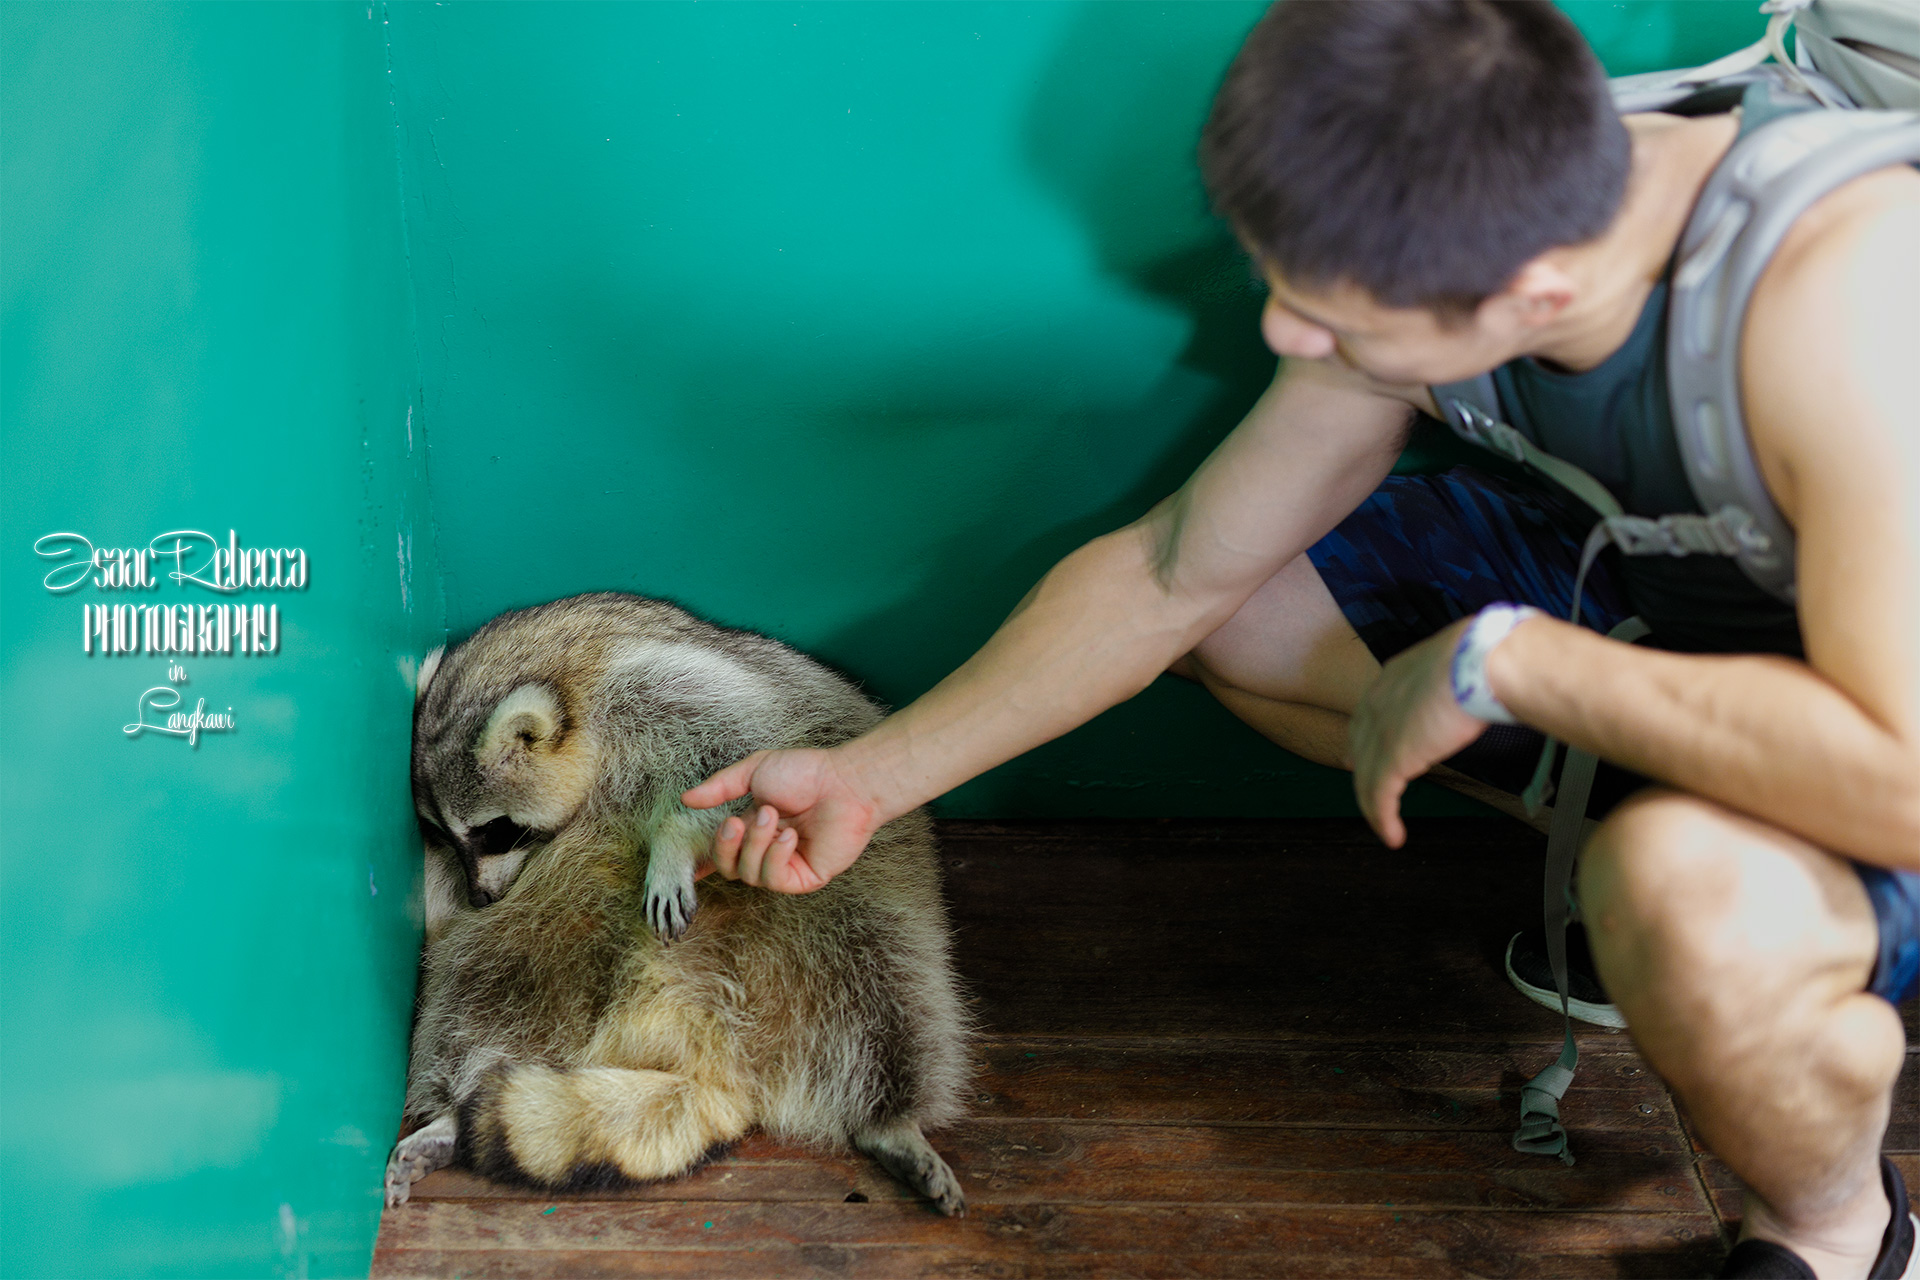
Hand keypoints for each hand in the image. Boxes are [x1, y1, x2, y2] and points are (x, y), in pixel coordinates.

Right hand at [680, 748, 883, 892]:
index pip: (722, 854)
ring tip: (774, 816)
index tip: (686, 862)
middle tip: (736, 822)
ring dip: (756, 844)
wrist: (844, 782)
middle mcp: (766, 851)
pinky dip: (776, 855)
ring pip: (749, 874)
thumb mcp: (754, 771)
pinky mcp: (805, 878)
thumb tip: (687, 799)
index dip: (701, 862)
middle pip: (728, 868)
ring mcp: (785, 866)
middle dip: (727, 847)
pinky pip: (774, 879)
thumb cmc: (806, 773)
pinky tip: (790, 834)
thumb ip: (720, 787)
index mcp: (752, 829)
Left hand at [1348, 618, 1491, 848]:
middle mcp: (1378, 703)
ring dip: (1375, 806)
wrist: (1478, 662)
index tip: (1359, 753)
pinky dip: (1384, 819)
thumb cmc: (1483, 657)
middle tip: (1364, 791)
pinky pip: (1379, 796)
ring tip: (1386, 827)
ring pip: (1366, 776)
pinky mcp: (1392, 757)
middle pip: (1360, 745)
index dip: (1365, 736)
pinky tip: (1393, 836)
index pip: (1369, 713)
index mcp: (1393, 678)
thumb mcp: (1458, 663)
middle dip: (1361, 770)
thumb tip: (1479, 682)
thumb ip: (1454, 680)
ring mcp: (1381, 731)